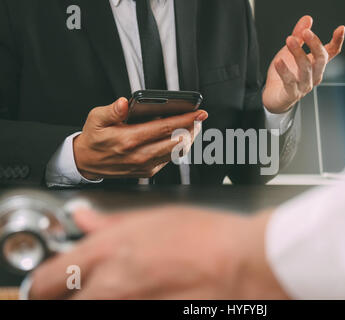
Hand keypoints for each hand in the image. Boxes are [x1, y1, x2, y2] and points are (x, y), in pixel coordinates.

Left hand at [29, 207, 287, 299]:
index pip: (46, 279)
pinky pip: (124, 317)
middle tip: (91, 287)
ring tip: (131, 288)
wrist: (244, 263)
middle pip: (65, 303)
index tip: (49, 283)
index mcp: (107, 254)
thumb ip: (110, 223)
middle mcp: (111, 288)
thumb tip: (84, 219)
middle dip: (74, 294)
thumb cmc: (207, 237)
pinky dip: (129, 305)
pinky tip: (151, 293)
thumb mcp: (154, 218)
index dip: (43, 283)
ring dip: (102, 298)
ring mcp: (130, 310)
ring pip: (94, 309)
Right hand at [73, 98, 207, 179]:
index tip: (199, 113)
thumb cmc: (94, 139)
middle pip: (176, 141)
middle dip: (192, 128)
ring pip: (176, 152)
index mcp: (129, 140)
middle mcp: (140, 155)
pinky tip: (180, 137)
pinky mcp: (147, 172)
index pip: (164, 128)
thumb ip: (112, 111)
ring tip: (193, 126)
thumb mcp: (96, 119)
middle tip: (199, 117)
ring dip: (188, 138)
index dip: (185, 120)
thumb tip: (123, 103)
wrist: (87, 162)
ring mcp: (145, 166)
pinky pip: (169, 159)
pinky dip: (178, 147)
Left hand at [263, 16, 344, 112]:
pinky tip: (278, 62)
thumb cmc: (285, 75)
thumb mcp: (291, 51)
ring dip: (298, 53)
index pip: (331, 52)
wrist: (274, 98)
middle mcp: (314, 76)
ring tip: (289, 40)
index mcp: (316, 65)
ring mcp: (304, 86)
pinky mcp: (291, 94)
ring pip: (305, 69)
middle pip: (321, 59)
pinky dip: (284, 71)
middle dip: (315, 44)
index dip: (337, 41)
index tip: (341, 29)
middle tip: (305, 32)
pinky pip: (290, 82)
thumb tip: (308, 19)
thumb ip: (299, 36)